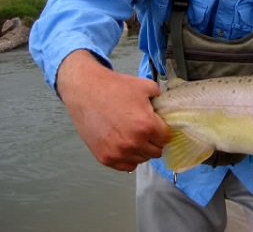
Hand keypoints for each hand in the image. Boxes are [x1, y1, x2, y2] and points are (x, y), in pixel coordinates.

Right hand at [57, 50, 169, 171]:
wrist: (86, 91)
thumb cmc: (115, 87)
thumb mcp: (145, 86)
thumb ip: (160, 99)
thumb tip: (166, 107)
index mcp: (146, 126)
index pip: (166, 138)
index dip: (163, 130)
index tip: (158, 126)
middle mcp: (133, 143)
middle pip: (156, 151)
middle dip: (154, 141)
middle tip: (146, 130)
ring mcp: (118, 152)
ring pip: (142, 159)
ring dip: (141, 150)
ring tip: (133, 135)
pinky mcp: (105, 158)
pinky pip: (126, 166)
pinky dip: (129, 157)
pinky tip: (125, 144)